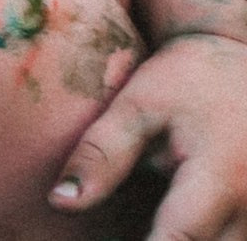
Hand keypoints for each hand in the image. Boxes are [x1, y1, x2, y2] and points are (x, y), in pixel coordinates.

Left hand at [53, 32, 246, 239]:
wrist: (238, 66)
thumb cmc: (186, 81)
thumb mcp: (138, 106)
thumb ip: (102, 154)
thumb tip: (60, 202)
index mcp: (221, 179)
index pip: (179, 240)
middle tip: (110, 232)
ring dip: (177, 240)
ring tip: (137, 223)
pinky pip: (227, 239)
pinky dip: (192, 236)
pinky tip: (155, 224)